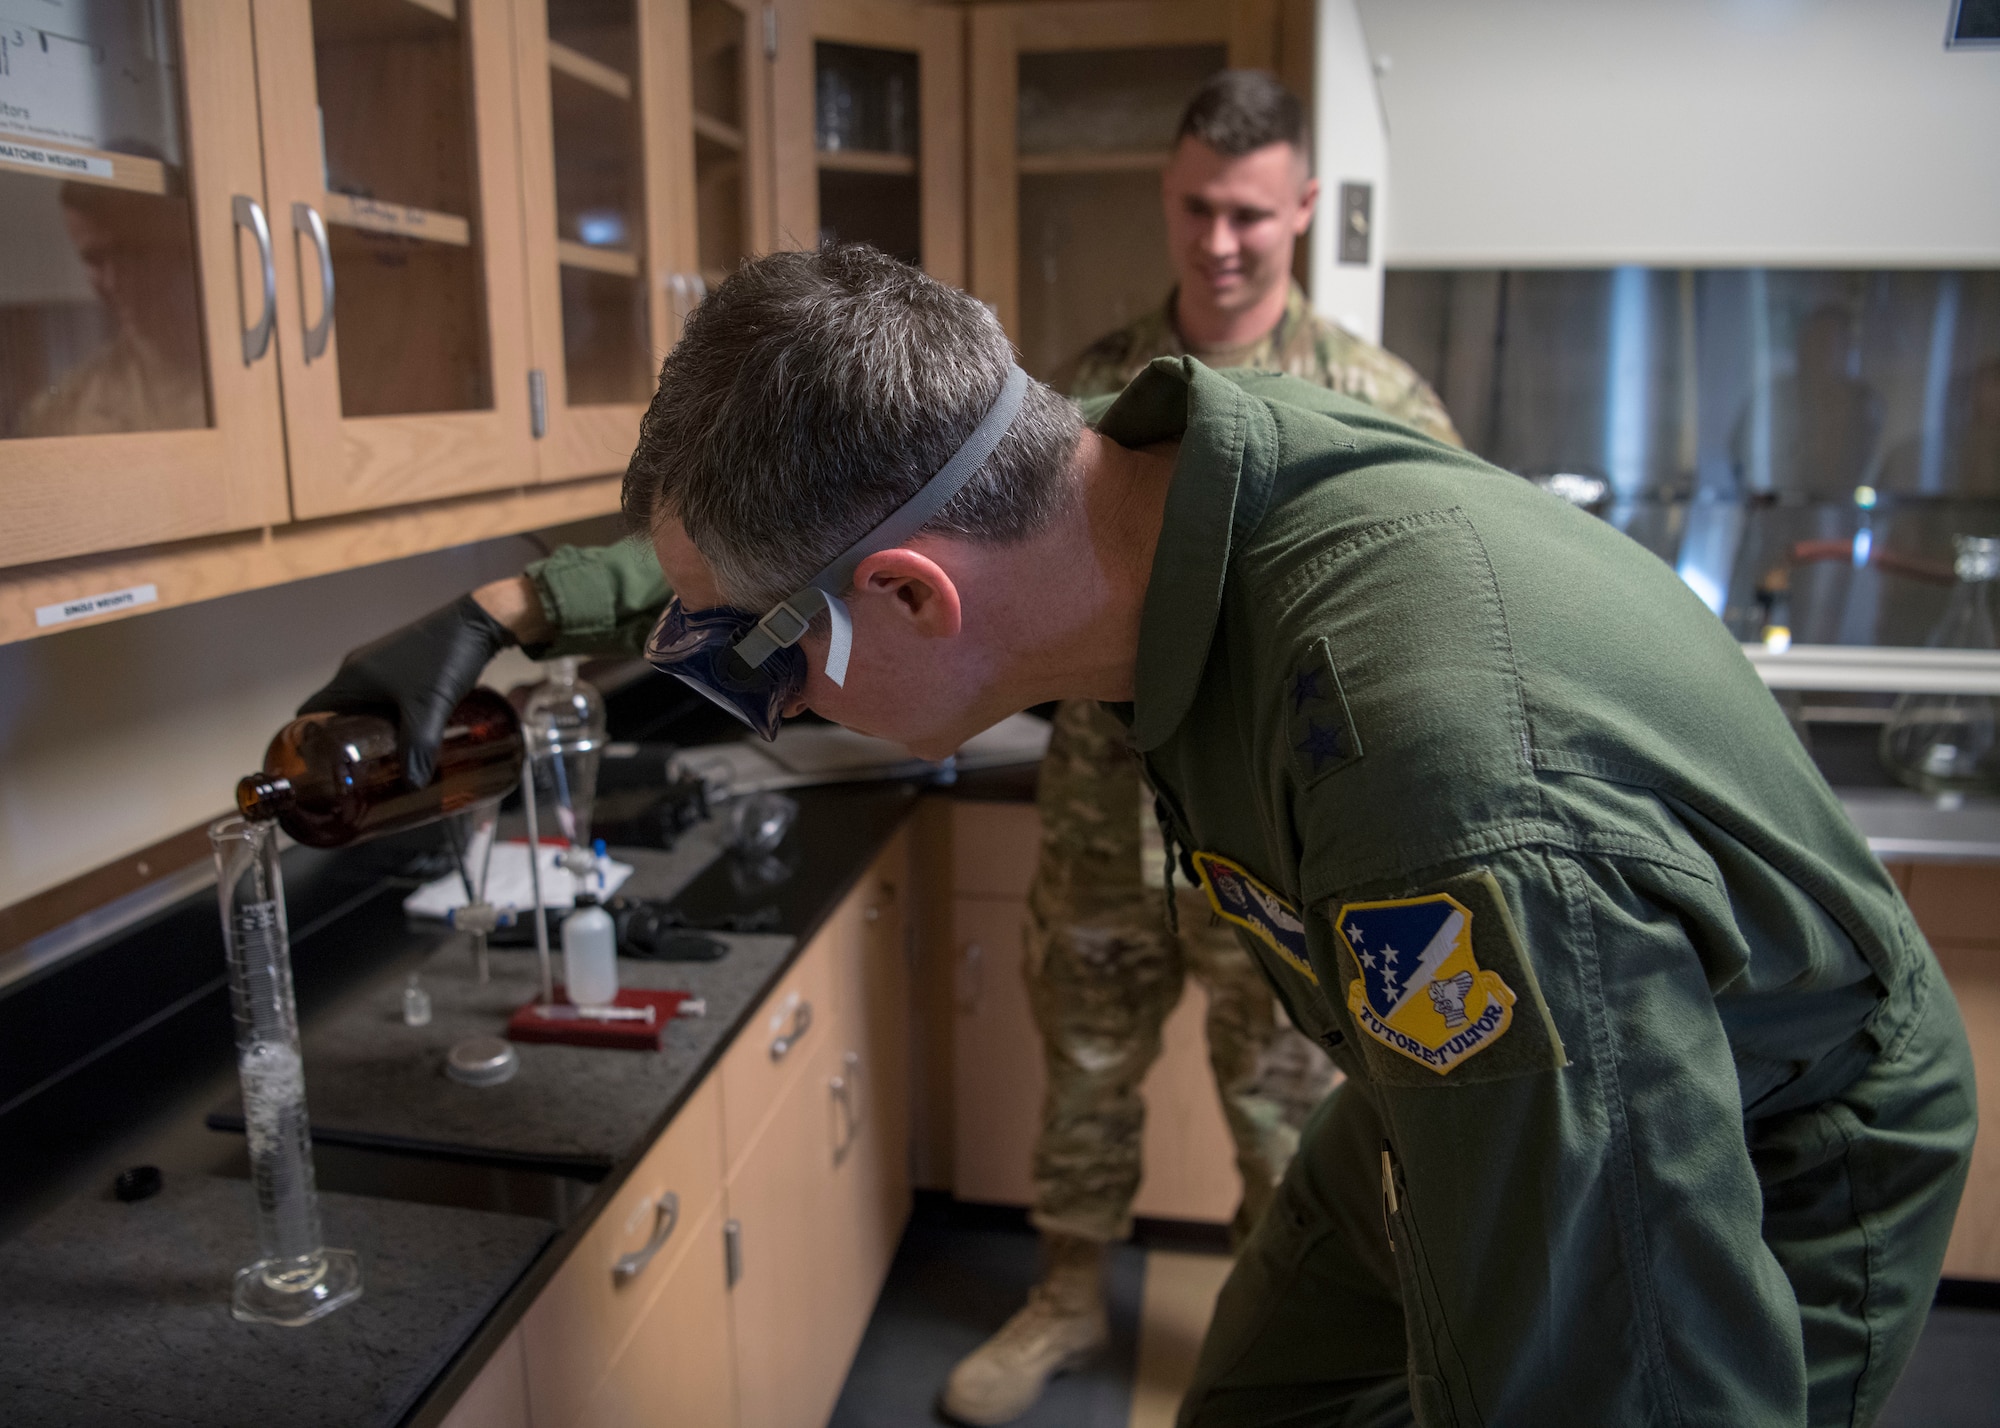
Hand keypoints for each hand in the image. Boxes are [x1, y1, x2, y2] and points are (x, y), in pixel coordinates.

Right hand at [298, 593, 515, 785]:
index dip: (308, 743)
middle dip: (345, 746)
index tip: (319, 771)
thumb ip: (418, 746)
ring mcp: (381, 667)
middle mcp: (359, 670)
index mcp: (350, 677)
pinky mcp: (404, 667)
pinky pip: (386, 700)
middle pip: (338, 716)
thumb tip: (411, 786)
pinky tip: (410, 739)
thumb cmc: (446, 656)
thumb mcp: (429, 707)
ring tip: (385, 764)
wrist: (479, 621)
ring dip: (371, 734)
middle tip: (358, 776)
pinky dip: (391, 721)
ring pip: (364, 709)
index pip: (310, 714)